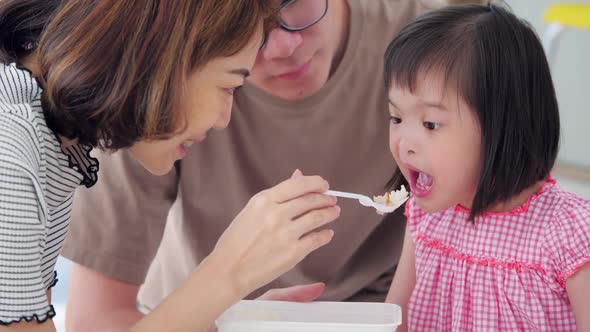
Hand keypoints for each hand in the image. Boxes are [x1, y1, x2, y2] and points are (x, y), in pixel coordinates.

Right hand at [210, 170, 339, 298]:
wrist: (228, 270)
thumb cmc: (236, 241)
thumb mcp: (252, 211)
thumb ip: (277, 195)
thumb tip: (298, 176)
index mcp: (263, 200)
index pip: (297, 184)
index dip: (315, 183)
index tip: (323, 184)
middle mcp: (276, 214)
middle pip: (310, 200)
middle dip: (325, 198)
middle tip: (331, 199)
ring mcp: (285, 234)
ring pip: (317, 217)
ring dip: (329, 213)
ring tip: (334, 212)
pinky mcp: (293, 253)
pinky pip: (316, 239)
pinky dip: (325, 235)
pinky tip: (328, 233)